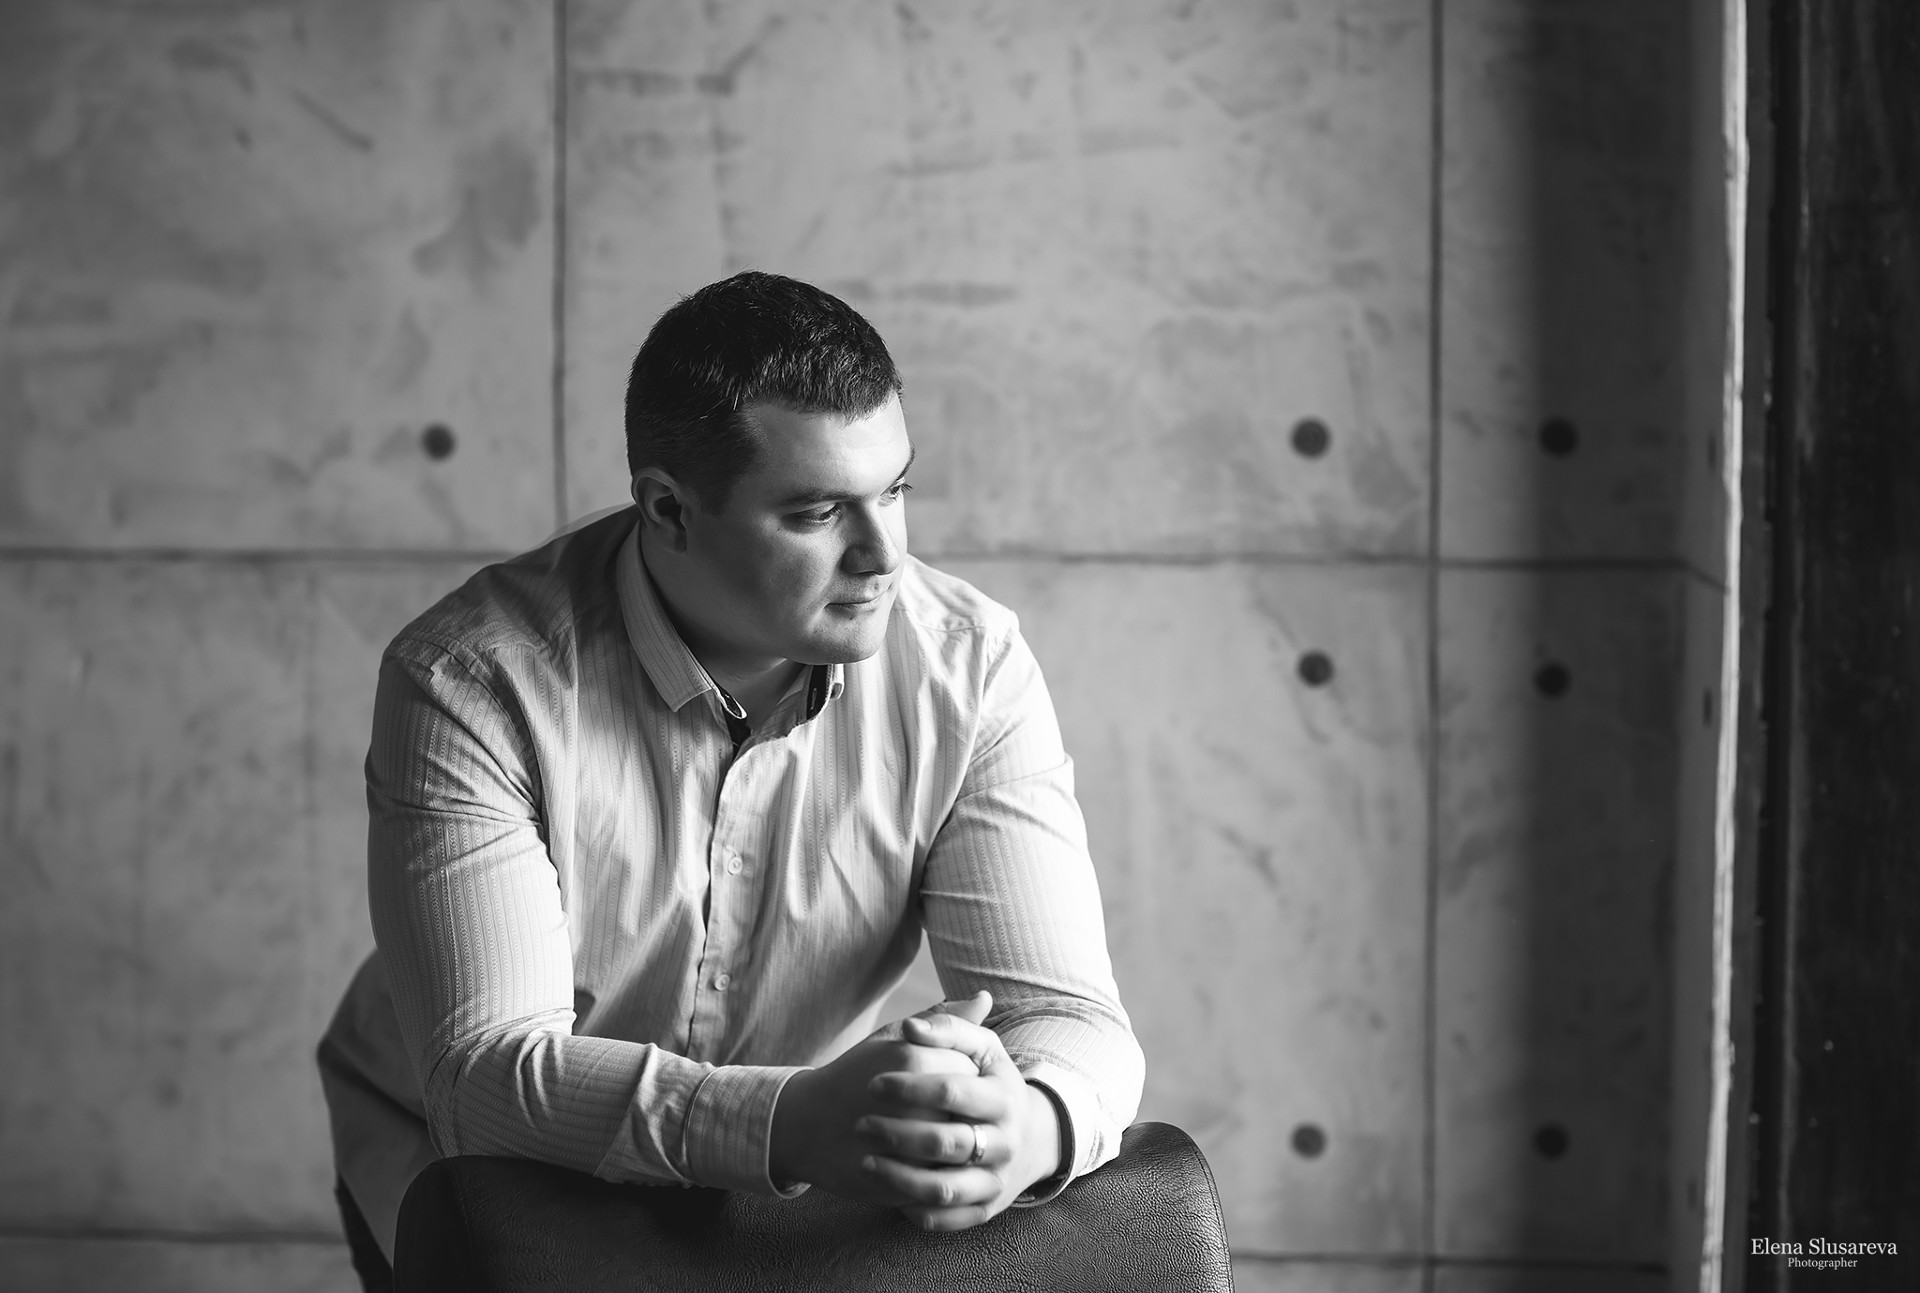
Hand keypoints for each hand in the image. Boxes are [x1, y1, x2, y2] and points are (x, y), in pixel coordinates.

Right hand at [769, 994, 989, 1205]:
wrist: (807, 1125)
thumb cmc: (855, 1075)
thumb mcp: (893, 1038)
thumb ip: (943, 1021)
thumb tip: (985, 997)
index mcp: (917, 1059)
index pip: (971, 1069)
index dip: (959, 1078)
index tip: (936, 1080)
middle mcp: (919, 1102)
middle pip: (969, 1110)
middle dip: (958, 1113)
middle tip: (931, 1110)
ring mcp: (912, 1148)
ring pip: (960, 1149)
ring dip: (952, 1145)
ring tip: (926, 1134)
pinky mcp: (904, 1182)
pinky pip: (941, 1180)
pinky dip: (938, 1172)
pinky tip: (922, 1160)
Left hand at [856, 991, 1064, 1230]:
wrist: (1032, 1136)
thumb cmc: (990, 1082)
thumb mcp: (982, 1049)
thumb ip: (948, 1027)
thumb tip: (911, 1026)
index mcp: (1003, 1098)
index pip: (953, 1091)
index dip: (909, 1087)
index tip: (874, 1083)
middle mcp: (1005, 1143)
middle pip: (946, 1143)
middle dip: (897, 1134)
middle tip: (861, 1125)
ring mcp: (995, 1180)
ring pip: (944, 1189)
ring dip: (899, 1177)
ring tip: (866, 1161)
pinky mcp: (985, 1210)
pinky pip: (947, 1219)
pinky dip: (916, 1210)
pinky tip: (890, 1191)